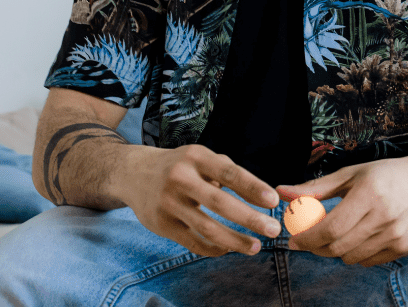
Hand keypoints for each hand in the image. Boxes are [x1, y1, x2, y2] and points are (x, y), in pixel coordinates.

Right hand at [116, 144, 280, 256]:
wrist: (134, 173)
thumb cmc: (180, 166)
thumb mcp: (201, 157)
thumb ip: (228, 171)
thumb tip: (261, 195)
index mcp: (196, 157)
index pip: (229, 173)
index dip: (253, 187)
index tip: (273, 201)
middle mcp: (180, 178)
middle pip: (220, 203)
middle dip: (250, 219)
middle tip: (273, 229)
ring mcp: (168, 203)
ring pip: (207, 227)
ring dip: (235, 240)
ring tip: (255, 246)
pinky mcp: (161, 224)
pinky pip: (192, 241)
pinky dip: (214, 248)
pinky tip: (229, 249)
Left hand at [279, 154, 407, 266]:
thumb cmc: (387, 174)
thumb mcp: (352, 174)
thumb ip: (316, 187)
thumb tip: (283, 192)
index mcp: (369, 193)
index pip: (331, 227)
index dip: (308, 238)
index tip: (293, 239)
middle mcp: (384, 215)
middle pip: (338, 247)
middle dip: (316, 248)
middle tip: (307, 241)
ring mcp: (396, 234)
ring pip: (351, 257)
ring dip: (335, 252)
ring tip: (335, 235)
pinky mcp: (403, 247)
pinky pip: (368, 261)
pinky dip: (355, 254)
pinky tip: (357, 237)